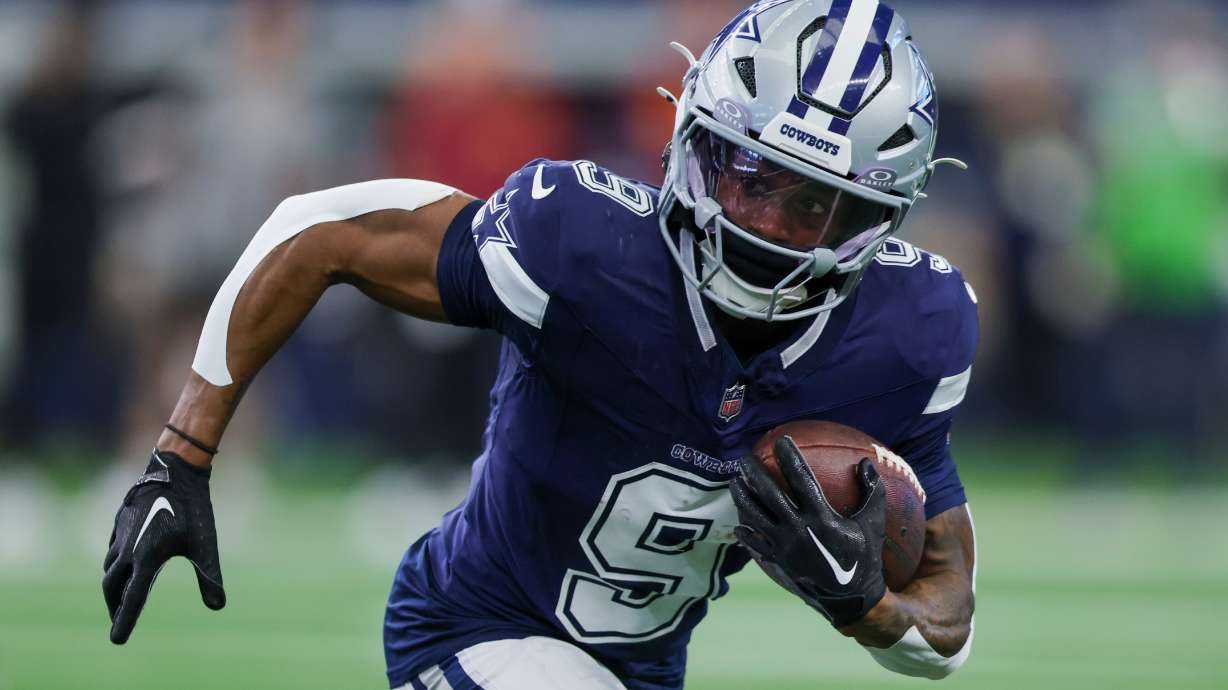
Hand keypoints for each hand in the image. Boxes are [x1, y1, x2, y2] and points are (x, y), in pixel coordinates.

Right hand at [102, 450, 225, 643]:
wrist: (176, 471)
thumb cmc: (194, 508)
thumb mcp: (205, 545)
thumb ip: (210, 577)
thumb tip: (218, 606)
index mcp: (146, 558)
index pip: (132, 599)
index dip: (124, 620)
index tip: (117, 639)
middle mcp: (127, 550)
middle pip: (111, 587)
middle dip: (113, 605)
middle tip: (118, 617)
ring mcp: (120, 534)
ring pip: (109, 566)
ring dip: (112, 584)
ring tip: (120, 593)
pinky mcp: (120, 522)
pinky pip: (112, 549)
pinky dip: (114, 563)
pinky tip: (122, 563)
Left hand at [730, 435, 886, 626]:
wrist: (852, 598)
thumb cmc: (865, 556)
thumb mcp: (873, 523)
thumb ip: (872, 491)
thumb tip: (866, 462)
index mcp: (821, 518)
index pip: (801, 479)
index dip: (789, 458)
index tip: (781, 440)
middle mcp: (799, 530)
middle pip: (769, 496)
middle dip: (754, 474)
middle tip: (744, 458)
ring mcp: (785, 547)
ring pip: (756, 517)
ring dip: (742, 498)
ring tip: (733, 482)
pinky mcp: (779, 561)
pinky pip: (756, 544)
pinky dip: (745, 533)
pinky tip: (738, 523)